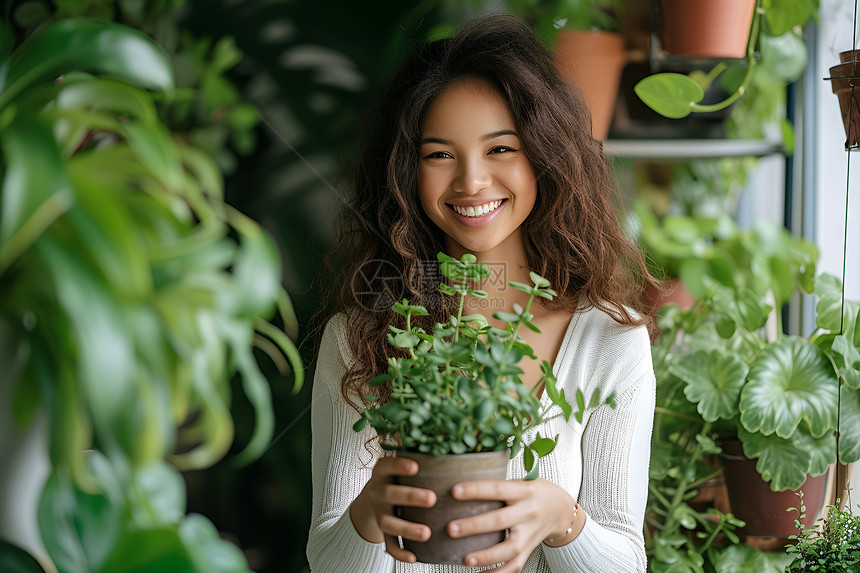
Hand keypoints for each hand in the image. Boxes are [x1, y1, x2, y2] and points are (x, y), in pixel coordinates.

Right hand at [349, 456, 436, 562]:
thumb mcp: (397, 467)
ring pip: (389, 523)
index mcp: (382, 473)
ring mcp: (378, 513)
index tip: (415, 466)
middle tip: (432, 498)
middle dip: (410, 496)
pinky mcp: (381, 531)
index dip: (399, 465)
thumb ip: (417, 456)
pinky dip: (400, 553)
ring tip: (426, 533)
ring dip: (407, 528)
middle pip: (390, 494)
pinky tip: (414, 558)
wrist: (367, 504)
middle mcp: (378, 492)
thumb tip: (448, 437)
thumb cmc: (394, 481)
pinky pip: (389, 544)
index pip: (386, 466)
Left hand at [447, 478, 579, 571]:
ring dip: (486, 556)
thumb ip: (498, 484)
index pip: (498, 489)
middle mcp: (528, 512)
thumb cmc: (535, 492)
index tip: (454, 491)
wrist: (562, 509)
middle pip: (500, 520)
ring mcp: (530, 534)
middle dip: (474, 526)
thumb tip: (460, 481)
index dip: (476, 490)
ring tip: (466, 559)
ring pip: (509, 549)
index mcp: (523, 491)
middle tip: (451, 528)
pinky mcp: (529, 549)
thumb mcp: (521, 482)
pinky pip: (515, 566)